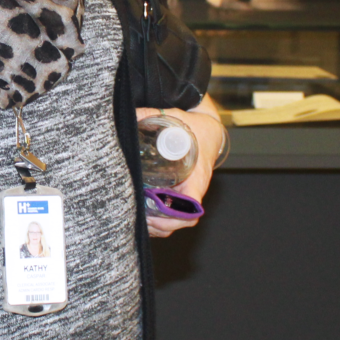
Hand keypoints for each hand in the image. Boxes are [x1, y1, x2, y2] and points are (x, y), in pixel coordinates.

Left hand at [139, 102, 224, 237]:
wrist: (209, 131)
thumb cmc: (196, 129)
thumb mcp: (176, 118)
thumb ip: (152, 115)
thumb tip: (130, 114)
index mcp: (197, 178)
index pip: (192, 207)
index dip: (175, 216)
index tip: (156, 212)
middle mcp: (193, 192)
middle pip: (179, 221)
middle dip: (159, 224)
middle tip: (136, 214)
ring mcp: (185, 197)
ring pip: (174, 223)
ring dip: (156, 226)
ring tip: (136, 218)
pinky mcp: (178, 197)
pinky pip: (170, 217)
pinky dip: (157, 221)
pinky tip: (140, 215)